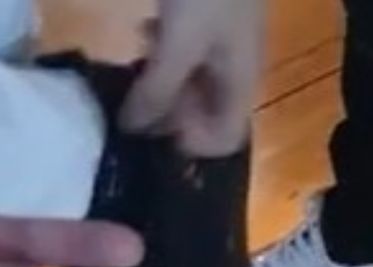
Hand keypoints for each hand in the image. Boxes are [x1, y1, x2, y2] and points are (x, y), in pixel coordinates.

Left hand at [122, 0, 263, 156]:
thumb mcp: (179, 45)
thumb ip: (156, 91)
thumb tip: (130, 130)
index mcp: (241, 83)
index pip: (226, 140)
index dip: (192, 144)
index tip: (157, 131)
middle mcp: (236, 70)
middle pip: (205, 114)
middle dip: (169, 114)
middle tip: (135, 102)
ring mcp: (224, 43)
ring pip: (192, 83)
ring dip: (161, 84)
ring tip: (136, 67)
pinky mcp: (208, 16)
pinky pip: (184, 51)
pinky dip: (162, 51)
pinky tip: (143, 31)